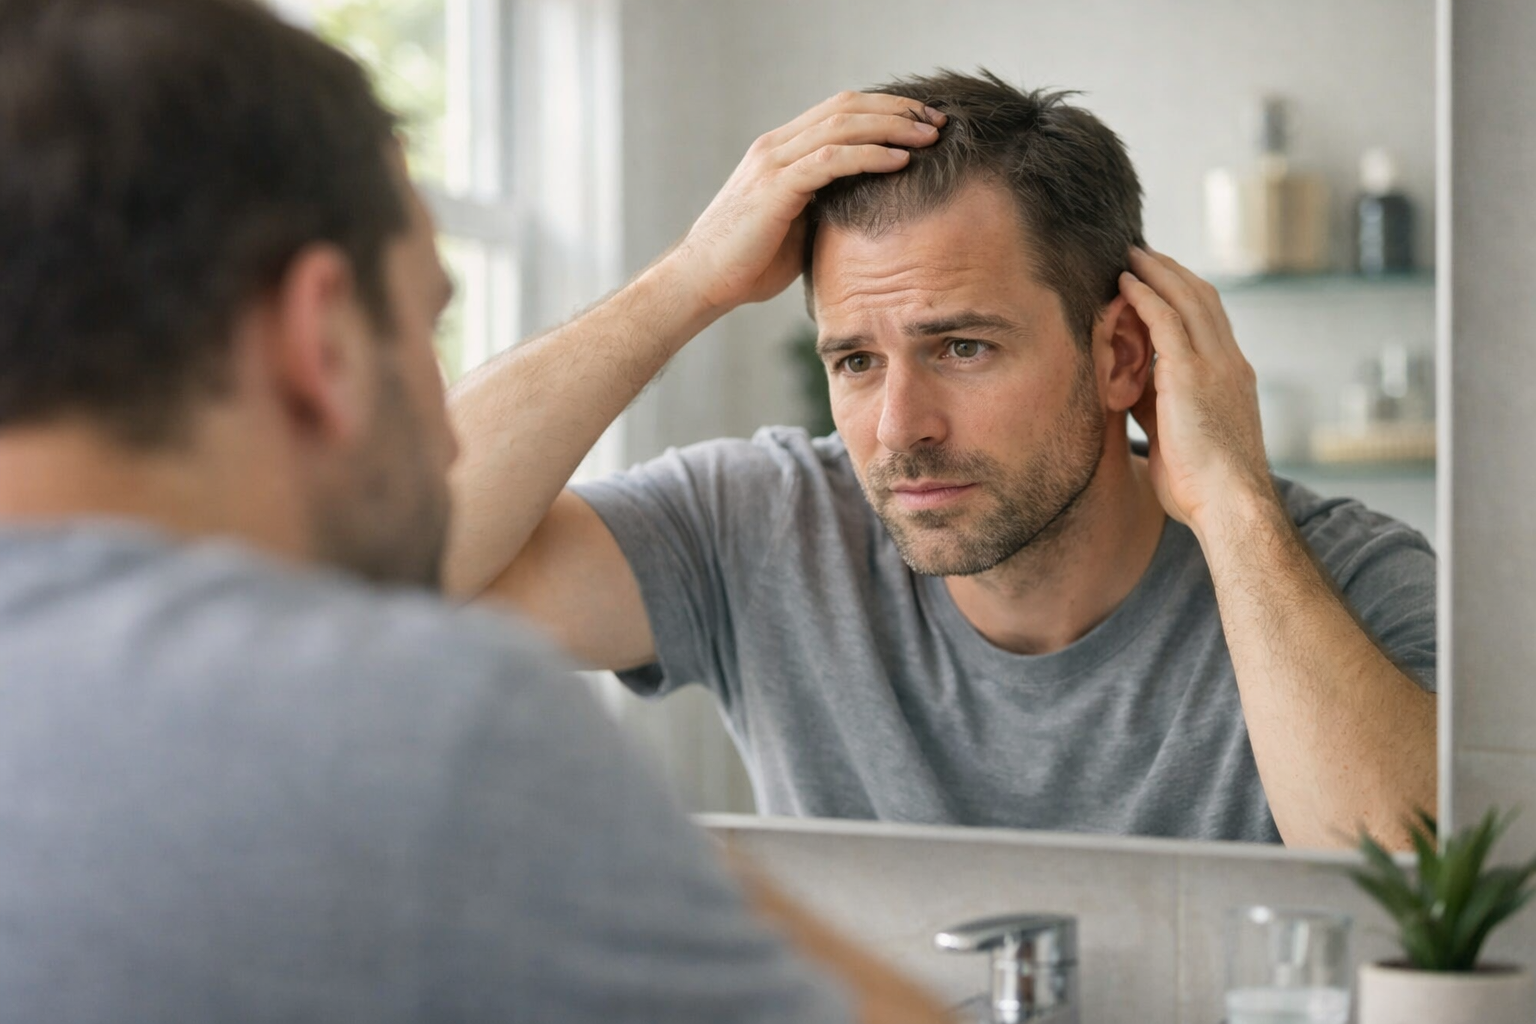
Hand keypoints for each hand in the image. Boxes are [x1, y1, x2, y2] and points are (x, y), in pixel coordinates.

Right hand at [665, 92, 944, 312]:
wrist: (702, 282)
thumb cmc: (747, 264)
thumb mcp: (796, 227)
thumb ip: (824, 207)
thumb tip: (867, 211)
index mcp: (781, 150)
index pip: (840, 112)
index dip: (884, 110)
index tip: (923, 122)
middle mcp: (776, 146)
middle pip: (846, 107)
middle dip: (897, 110)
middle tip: (938, 119)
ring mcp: (774, 163)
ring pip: (842, 125)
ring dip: (892, 127)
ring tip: (930, 134)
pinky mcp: (776, 187)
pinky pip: (831, 160)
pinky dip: (870, 156)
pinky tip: (900, 160)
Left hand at [1120, 247, 1275, 533]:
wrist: (1230, 505)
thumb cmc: (1204, 488)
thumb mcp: (1180, 435)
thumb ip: (1159, 406)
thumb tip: (1130, 391)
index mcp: (1233, 378)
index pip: (1212, 321)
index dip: (1186, 295)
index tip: (1161, 280)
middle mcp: (1230, 363)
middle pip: (1203, 299)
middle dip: (1172, 272)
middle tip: (1143, 253)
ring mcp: (1216, 365)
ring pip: (1187, 300)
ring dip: (1157, 272)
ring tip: (1131, 255)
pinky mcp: (1193, 375)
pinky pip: (1167, 321)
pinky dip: (1145, 297)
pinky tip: (1125, 283)